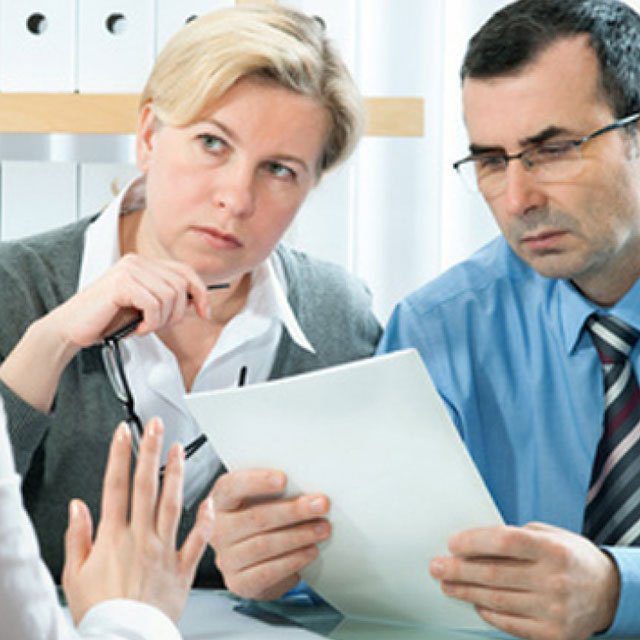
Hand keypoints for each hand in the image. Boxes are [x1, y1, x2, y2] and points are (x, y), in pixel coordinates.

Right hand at [0, 254, 210, 412]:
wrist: (72, 328)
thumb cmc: (107, 319)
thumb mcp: (145, 307)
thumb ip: (167, 299)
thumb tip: (198, 303)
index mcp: (144, 264)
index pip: (185, 271)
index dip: (200, 292)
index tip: (204, 312)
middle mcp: (137, 262)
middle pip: (181, 286)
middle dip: (178, 313)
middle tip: (160, 326)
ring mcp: (129, 270)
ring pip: (170, 297)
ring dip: (162, 320)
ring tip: (145, 327)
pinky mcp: (122, 283)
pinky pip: (154, 305)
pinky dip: (151, 323)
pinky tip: (138, 328)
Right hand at [62, 418, 214, 623]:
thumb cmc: (98, 614)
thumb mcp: (74, 577)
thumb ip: (78, 537)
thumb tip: (78, 506)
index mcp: (113, 538)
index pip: (115, 486)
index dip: (120, 455)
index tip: (124, 432)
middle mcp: (141, 538)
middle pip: (146, 486)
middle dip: (150, 451)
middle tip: (156, 426)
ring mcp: (164, 551)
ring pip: (173, 504)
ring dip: (177, 474)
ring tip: (180, 450)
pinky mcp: (182, 569)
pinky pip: (198, 541)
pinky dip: (205, 521)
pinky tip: (210, 502)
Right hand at [210, 469, 330, 599]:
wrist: (252, 562)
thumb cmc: (261, 520)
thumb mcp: (261, 500)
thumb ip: (274, 491)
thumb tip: (307, 485)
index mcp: (219, 502)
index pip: (230, 487)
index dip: (256, 482)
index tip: (284, 479)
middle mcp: (217, 530)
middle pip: (255, 518)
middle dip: (293, 510)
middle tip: (321, 504)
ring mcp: (225, 559)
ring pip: (264, 545)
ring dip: (299, 536)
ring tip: (322, 528)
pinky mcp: (239, 583)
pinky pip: (268, 571)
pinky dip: (294, 560)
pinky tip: (311, 551)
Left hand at [429, 522, 619, 639]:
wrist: (609, 592)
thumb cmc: (570, 557)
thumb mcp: (549, 535)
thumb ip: (515, 538)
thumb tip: (473, 543)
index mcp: (553, 549)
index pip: (504, 542)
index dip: (474, 541)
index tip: (452, 543)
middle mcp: (554, 580)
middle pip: (493, 574)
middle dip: (458, 570)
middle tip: (436, 566)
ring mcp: (554, 611)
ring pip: (496, 600)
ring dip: (465, 591)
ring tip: (447, 584)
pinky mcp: (553, 635)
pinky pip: (510, 623)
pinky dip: (488, 612)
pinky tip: (475, 602)